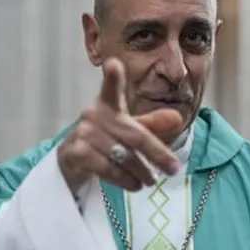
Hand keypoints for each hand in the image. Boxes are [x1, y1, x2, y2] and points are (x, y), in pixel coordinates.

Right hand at [57, 58, 182, 194]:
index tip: (113, 64)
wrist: (72, 160)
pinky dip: (125, 180)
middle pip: (134, 135)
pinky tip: (134, 185)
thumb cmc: (105, 140)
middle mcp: (93, 115)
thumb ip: (152, 124)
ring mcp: (83, 134)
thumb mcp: (128, 129)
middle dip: (157, 153)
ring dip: (140, 172)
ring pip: (123, 156)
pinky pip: (108, 169)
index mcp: (107, 104)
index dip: (112, 77)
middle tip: (173, 169)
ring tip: (150, 181)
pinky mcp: (77, 153)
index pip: (111, 88)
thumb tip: (178, 119)